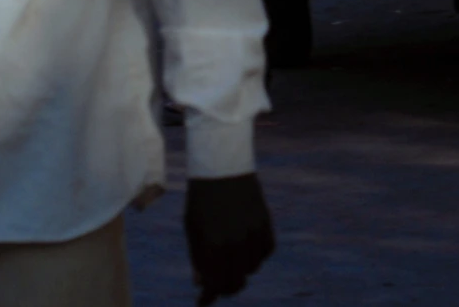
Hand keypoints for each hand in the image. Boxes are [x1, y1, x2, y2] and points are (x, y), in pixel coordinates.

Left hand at [185, 173, 273, 303]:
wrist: (222, 165)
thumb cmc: (201, 198)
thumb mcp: (193, 228)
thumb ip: (198, 258)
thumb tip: (201, 284)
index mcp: (211, 245)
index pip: (213, 284)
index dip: (208, 297)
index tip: (202, 302)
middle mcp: (234, 242)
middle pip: (234, 282)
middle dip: (224, 287)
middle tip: (217, 284)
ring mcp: (252, 233)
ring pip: (251, 268)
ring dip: (240, 268)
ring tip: (229, 257)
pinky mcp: (265, 223)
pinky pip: (266, 251)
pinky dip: (256, 254)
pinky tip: (246, 247)